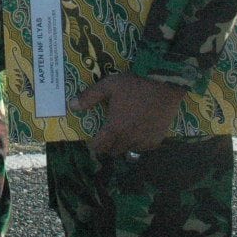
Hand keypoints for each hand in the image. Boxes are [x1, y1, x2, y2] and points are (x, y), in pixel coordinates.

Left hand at [71, 71, 187, 157]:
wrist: (164, 86)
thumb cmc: (134, 85)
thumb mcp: (109, 85)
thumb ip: (89, 97)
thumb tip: (72, 106)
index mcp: (115, 128)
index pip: (99, 146)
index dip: (93, 145)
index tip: (92, 141)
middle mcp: (128, 139)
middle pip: (113, 151)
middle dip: (107, 146)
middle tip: (107, 136)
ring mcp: (144, 141)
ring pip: (128, 150)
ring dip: (123, 145)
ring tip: (122, 134)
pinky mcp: (156, 140)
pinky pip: (143, 148)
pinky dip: (138, 144)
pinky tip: (137, 132)